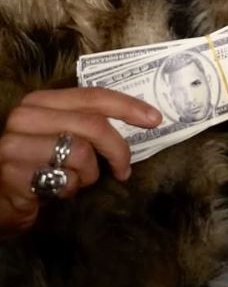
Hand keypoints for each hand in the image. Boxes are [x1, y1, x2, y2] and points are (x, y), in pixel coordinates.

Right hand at [0, 87, 161, 236]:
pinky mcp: (12, 176)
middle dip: (118, 149)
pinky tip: (54, 191)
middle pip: (93, 125)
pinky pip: (64, 181)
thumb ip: (88, 123)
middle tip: (124, 169)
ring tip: (74, 180)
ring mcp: (14, 146)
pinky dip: (69, 189)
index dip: (128, 106)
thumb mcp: (60, 134)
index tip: (155, 119)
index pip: (93, 96)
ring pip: (81, 154)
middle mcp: (24, 117)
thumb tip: (141, 119)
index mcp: (40, 101)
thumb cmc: (36, 163)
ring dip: (88, 174)